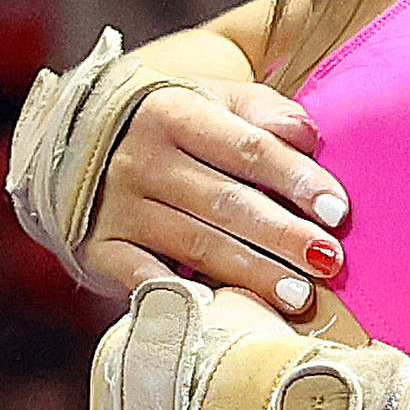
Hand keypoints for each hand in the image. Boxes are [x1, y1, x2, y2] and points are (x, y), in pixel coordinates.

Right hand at [76, 80, 352, 312]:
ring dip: (251, 272)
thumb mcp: (210, 98)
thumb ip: (261, 111)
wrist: (71, 140)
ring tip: (298, 294)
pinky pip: (141, 277)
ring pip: (195, 244)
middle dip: (283, 235)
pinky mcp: (100, 248)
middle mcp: (143, 160)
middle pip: (226, 203)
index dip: (296, 180)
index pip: (248, 149)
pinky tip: (216, 310)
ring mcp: (118, 208)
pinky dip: (177, 294)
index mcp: (176, 113)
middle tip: (329, 261)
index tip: (337, 210)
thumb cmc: (169, 121)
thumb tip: (309, 135)